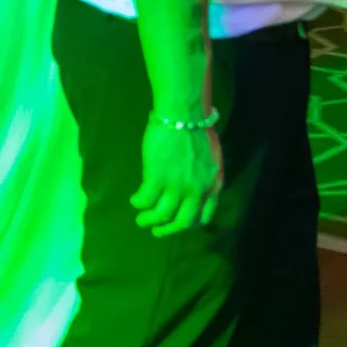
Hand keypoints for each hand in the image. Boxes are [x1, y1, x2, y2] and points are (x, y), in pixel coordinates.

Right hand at [132, 118, 222, 237]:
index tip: (179, 223)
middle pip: (182, 222)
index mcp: (212, 184)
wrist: (183, 114)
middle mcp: (197, 190)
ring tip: (141, 220)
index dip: (191, 222)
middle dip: (168, 230)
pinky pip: (145, 200)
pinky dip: (138, 203)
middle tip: (157, 232)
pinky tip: (134, 200)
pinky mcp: (157, 179)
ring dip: (149, 220)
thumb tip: (194, 182)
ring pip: (161, 215)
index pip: (204, 214)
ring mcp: (177, 186)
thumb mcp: (211, 156)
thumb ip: (205, 173)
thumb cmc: (196, 128)